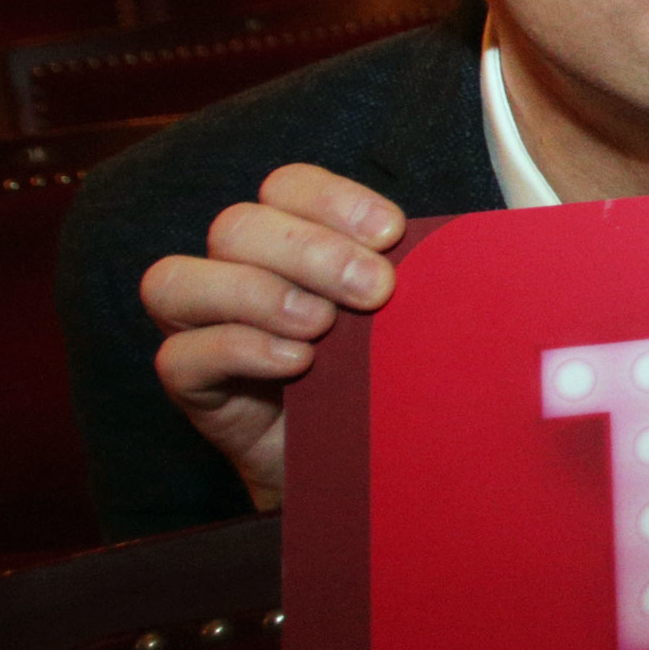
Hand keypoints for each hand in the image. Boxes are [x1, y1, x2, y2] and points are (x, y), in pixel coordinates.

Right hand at [138, 164, 406, 511]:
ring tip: (324, 328)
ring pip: (181, 280)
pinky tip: (297, 363)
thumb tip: (467, 250)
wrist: (362, 462)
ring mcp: (200, 326)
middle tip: (376, 291)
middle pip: (238, 226)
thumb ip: (416, 275)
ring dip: (261, 293)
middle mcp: (233, 269)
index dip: (333, 201)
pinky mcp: (190, 384)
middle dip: (312, 251)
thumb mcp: (404, 315)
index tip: (391, 234)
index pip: (286, 187)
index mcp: (288, 237)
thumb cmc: (384, 372)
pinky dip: (240, 349)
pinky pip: (182, 355)